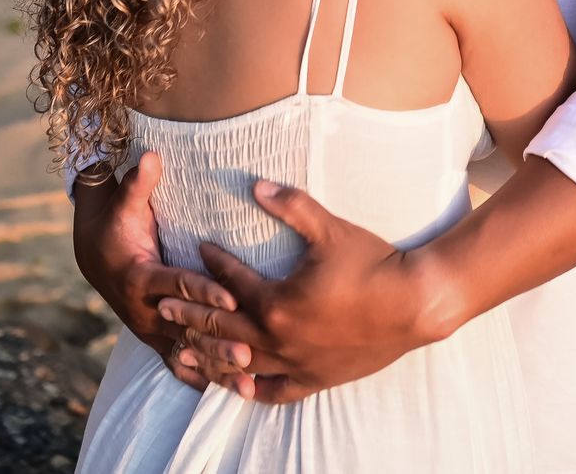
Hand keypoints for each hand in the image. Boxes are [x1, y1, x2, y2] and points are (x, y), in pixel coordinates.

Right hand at [72, 150, 237, 391]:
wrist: (90, 255)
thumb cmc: (112, 224)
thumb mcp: (121, 203)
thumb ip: (139, 183)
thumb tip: (152, 155)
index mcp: (141, 276)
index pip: (177, 284)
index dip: (203, 290)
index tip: (232, 298)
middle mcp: (146, 309)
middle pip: (186, 327)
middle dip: (216, 341)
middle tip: (249, 353)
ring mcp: (151, 328)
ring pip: (186, 352)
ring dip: (215, 368)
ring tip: (248, 384)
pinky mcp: (158, 337)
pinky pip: (181, 362)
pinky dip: (203, 378)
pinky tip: (230, 393)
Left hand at [157, 180, 447, 404]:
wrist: (414, 303)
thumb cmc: (373, 262)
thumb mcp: (330, 229)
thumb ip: (291, 206)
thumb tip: (256, 185)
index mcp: (275, 302)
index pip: (231, 281)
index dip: (213, 262)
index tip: (200, 247)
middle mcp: (277, 338)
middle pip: (221, 327)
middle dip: (189, 314)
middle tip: (162, 305)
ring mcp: (295, 363)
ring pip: (239, 363)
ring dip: (208, 355)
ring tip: (182, 349)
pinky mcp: (315, 379)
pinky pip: (275, 391)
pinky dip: (253, 388)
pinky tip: (241, 385)